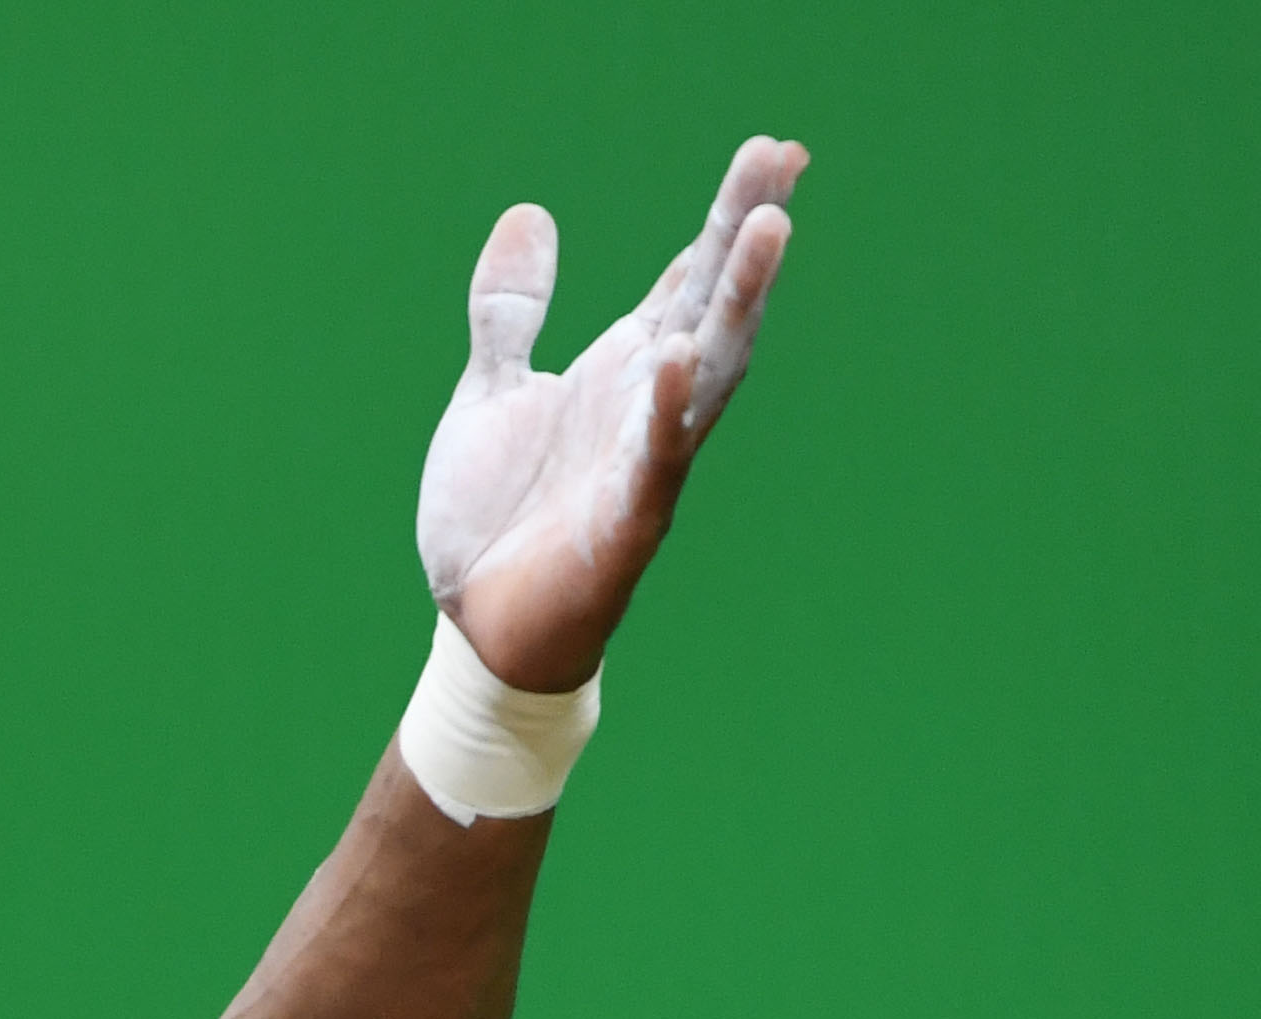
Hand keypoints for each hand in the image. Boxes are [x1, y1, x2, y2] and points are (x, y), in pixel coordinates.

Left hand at [417, 137, 802, 693]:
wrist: (478, 626)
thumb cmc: (500, 515)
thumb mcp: (492, 391)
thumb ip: (512, 310)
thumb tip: (529, 212)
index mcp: (622, 368)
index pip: (687, 277)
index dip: (727, 215)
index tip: (773, 150)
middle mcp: (647, 404)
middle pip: (710, 302)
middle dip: (745, 231)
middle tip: (782, 155)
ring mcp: (643, 459)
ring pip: (706, 370)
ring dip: (738, 301)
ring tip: (769, 227)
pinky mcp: (625, 522)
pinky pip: (653, 460)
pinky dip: (665, 411)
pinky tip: (676, 357)